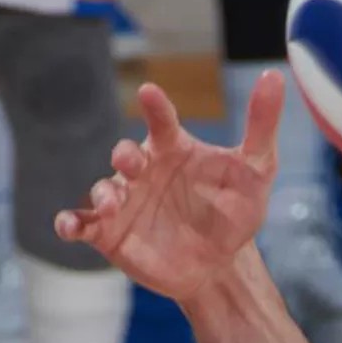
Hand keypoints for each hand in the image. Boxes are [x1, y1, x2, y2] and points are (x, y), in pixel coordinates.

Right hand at [57, 74, 284, 305]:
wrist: (219, 266)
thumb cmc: (234, 212)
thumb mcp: (256, 171)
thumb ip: (261, 125)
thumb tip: (274, 76)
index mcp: (172, 149)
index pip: (161, 121)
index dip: (154, 107)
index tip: (148, 93)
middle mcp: (144, 170)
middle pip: (126, 154)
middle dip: (125, 155)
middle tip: (133, 162)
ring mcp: (124, 200)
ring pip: (103, 189)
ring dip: (103, 192)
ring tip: (112, 202)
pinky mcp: (110, 232)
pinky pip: (83, 222)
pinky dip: (71, 222)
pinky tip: (67, 227)